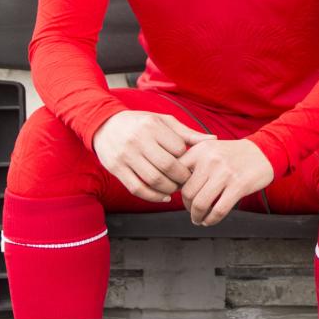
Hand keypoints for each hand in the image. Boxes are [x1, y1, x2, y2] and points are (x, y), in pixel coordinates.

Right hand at [92, 110, 214, 203]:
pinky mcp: (116, 169)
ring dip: (170, 188)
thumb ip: (187, 133)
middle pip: (168, 166)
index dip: (187, 160)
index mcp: (152, 126)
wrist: (104, 125)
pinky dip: (153, 197)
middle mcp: (138, 140)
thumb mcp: (163, 121)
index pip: (178, 149)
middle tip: (187, 180)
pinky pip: (137, 188)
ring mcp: (125, 156)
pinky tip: (164, 196)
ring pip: (153, 180)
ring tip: (176, 187)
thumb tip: (213, 139)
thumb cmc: (140, 123)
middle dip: (182, 178)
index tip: (191, 165)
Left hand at [178, 138, 275, 225]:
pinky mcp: (239, 186)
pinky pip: (219, 210)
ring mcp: (225, 173)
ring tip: (198, 218)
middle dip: (187, 206)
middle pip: (188, 192)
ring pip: (201, 203)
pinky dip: (211, 220)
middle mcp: (211, 160)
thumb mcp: (210, 149)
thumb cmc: (234, 154)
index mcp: (200, 150)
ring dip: (196, 216)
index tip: (179, 197)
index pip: (177, 174)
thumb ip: (191, 162)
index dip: (174, 190)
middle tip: (190, 210)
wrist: (263, 152)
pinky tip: (209, 220)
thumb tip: (174, 185)